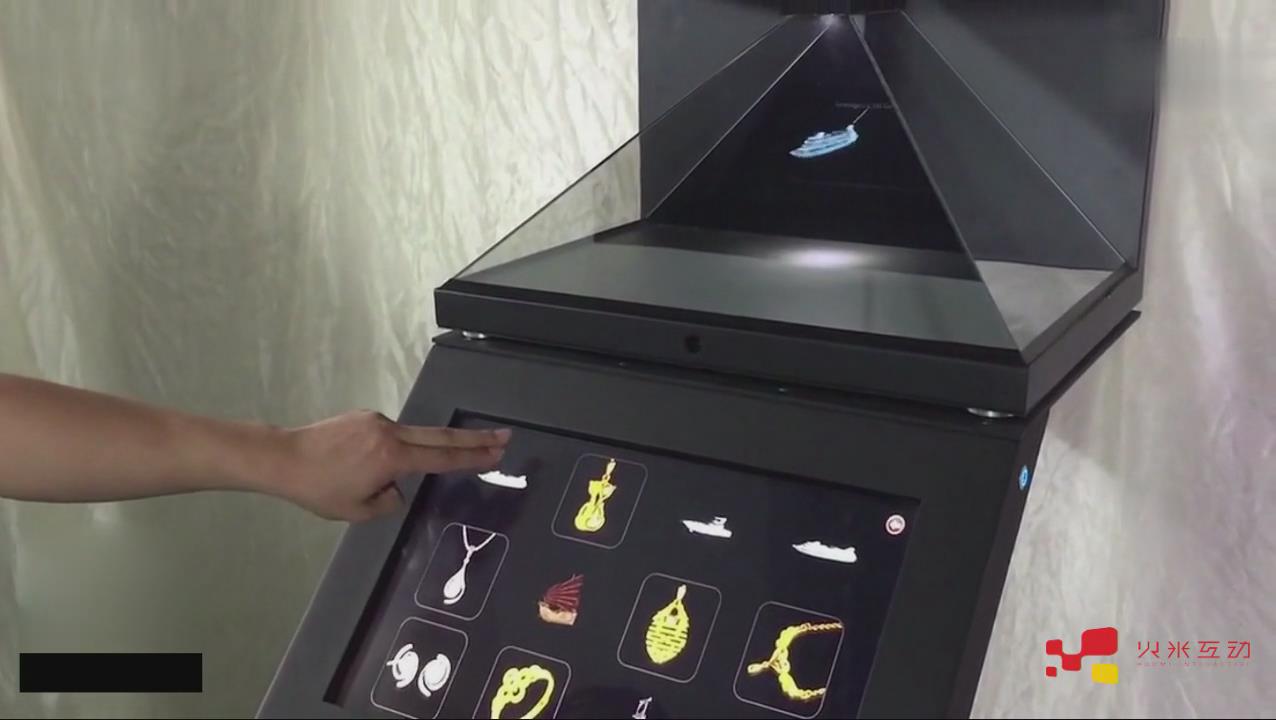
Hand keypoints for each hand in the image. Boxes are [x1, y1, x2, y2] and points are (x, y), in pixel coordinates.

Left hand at [267, 411, 509, 521]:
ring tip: (364, 480)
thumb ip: (388, 500)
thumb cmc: (319, 489)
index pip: (443, 457)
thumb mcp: (358, 510)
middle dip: (474, 438)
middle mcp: (390, 432)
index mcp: (393, 457)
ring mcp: (376, 421)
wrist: (282, 458)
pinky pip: (386, 437)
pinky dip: (387, 452)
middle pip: (441, 436)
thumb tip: (396, 487)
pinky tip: (357, 467)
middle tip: (503, 437)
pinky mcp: (363, 417)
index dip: (473, 456)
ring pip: (408, 440)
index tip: (498, 451)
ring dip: (410, 456)